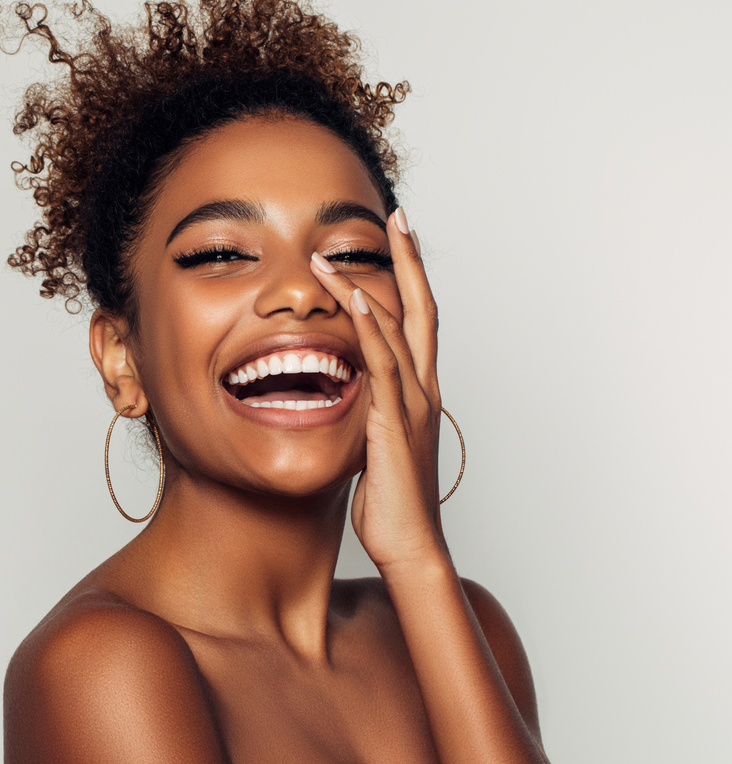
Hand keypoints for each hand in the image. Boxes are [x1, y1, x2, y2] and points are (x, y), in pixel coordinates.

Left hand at [310, 209, 445, 569]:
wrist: (410, 546)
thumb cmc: (390, 505)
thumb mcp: (374, 448)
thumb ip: (367, 417)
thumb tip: (346, 401)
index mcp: (419, 394)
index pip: (420, 324)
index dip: (411, 281)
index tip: (398, 242)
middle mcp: (423, 390)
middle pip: (423, 310)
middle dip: (409, 261)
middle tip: (398, 217)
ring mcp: (413, 404)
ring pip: (399, 329)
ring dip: (371, 283)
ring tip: (339, 250)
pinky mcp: (394, 423)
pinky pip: (382, 364)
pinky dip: (370, 327)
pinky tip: (355, 298)